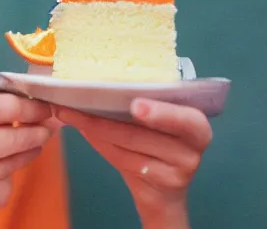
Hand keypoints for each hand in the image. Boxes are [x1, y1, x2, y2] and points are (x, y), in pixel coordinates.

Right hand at [0, 90, 52, 228]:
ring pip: (18, 152)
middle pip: (11, 132)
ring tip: (41, 130)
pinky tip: (21, 153)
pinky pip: (15, 171)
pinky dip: (23, 158)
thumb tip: (17, 90)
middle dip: (36, 118)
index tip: (39, 96)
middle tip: (47, 112)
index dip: (24, 100)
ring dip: (36, 138)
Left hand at [54, 99, 212, 228]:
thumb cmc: (160, 138)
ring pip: (126, 147)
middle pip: (141, 134)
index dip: (161, 113)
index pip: (185, 118)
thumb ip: (146, 100)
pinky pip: (120, 160)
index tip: (135, 106)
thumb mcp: (163, 117)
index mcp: (197, 122)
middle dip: (103, 119)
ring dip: (93, 129)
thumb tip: (102, 78)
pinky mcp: (157, 185)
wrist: (165, 188)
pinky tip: (83, 130)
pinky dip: (99, 143)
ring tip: (68, 113)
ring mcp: (177, 170)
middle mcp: (194, 147)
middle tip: (75, 107)